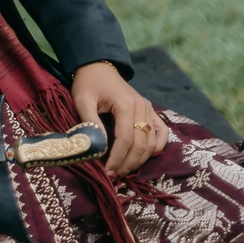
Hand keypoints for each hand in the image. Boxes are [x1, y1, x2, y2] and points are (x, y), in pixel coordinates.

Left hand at [71, 61, 168, 177]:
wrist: (98, 67)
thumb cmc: (88, 83)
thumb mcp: (82, 100)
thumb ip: (90, 122)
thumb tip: (98, 148)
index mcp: (126, 104)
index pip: (126, 140)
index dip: (117, 159)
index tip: (107, 173)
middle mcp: (142, 107)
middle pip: (141, 145)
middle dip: (128, 164)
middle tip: (114, 175)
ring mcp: (149, 109)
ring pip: (152, 144)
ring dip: (140, 160)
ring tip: (123, 169)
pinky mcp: (151, 112)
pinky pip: (162, 134)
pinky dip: (156, 148)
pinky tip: (142, 157)